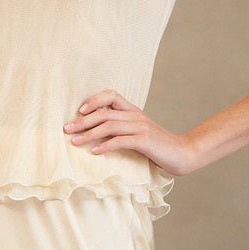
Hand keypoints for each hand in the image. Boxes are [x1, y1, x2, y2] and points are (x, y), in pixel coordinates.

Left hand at [63, 89, 200, 176]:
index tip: (79, 111)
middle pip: (104, 112)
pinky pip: (121, 141)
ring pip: (109, 126)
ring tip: (75, 142)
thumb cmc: (157, 147)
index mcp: (133, 111)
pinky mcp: (144, 141)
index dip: (94, 100)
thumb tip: (100, 135)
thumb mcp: (138, 134)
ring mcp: (140, 127)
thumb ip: (122, 130)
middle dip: (83, 121)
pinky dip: (106, 146)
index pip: (111, 95)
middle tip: (66, 129)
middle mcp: (135, 115)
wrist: (182, 153)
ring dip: (89, 134)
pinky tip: (94, 152)